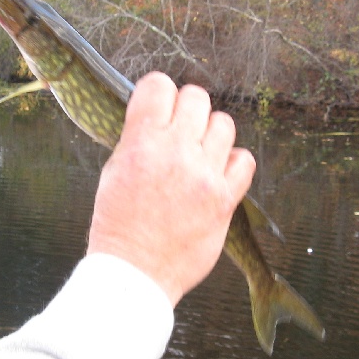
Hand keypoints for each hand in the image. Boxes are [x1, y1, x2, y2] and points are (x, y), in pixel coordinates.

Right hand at [87, 72, 255, 305]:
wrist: (135, 273)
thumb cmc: (118, 225)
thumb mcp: (114, 172)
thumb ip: (137, 139)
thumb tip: (158, 117)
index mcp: (141, 143)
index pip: (158, 85)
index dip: (157, 92)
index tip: (157, 106)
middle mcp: (175, 153)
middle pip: (196, 98)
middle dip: (187, 109)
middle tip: (180, 130)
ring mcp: (204, 176)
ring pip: (224, 123)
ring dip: (211, 134)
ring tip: (199, 153)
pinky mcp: (225, 200)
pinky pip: (245, 160)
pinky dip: (233, 162)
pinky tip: (218, 173)